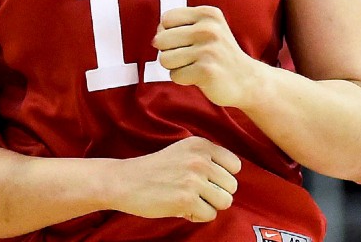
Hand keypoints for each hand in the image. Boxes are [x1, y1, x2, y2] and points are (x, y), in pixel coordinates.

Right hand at [109, 137, 240, 222]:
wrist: (125, 181)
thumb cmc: (155, 170)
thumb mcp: (183, 152)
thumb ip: (207, 158)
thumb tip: (232, 177)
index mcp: (200, 145)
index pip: (235, 166)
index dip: (222, 177)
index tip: (205, 180)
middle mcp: (200, 159)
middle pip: (232, 186)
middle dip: (216, 194)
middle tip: (195, 193)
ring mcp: (193, 179)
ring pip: (224, 202)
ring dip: (208, 206)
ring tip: (190, 200)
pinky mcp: (186, 199)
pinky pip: (210, 215)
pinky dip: (197, 216)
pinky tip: (181, 208)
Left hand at [153, 6, 260, 108]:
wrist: (247, 80)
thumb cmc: (218, 54)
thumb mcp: (206, 29)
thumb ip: (180, 26)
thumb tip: (155, 38)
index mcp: (207, 14)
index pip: (166, 19)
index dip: (168, 33)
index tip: (185, 41)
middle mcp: (209, 28)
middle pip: (160, 39)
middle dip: (169, 51)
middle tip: (190, 57)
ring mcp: (208, 50)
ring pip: (165, 59)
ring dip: (175, 67)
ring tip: (194, 66)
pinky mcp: (206, 71)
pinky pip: (175, 75)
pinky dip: (183, 79)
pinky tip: (200, 77)